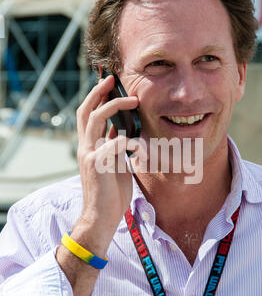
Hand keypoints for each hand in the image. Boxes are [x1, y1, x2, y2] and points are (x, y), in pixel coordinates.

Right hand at [71, 74, 138, 257]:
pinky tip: (140, 147)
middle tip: (112, 79)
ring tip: (133, 101)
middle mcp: (86, 147)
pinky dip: (130, 141)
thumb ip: (114, 149)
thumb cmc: (110, 193)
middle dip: (99, 92)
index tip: (108, 83)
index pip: (87, 115)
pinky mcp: (98, 164)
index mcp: (89, 147)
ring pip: (96, 119)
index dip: (95, 97)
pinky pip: (115, 143)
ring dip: (115, 106)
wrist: (101, 217)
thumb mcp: (114, 166)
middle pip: (86, 111)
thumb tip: (122, 133)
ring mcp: (90, 155)